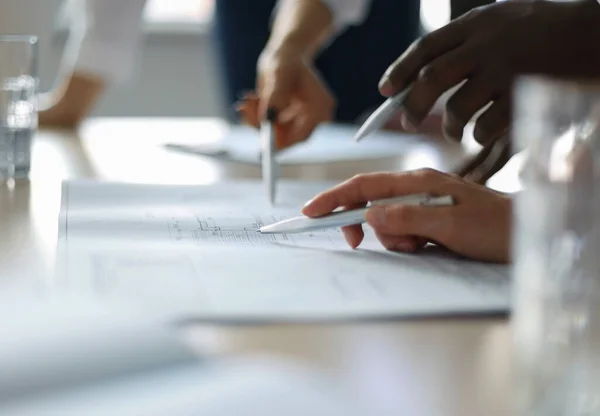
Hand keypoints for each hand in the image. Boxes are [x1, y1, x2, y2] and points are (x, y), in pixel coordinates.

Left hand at [237, 46, 334, 149]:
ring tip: (247, 100)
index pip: (301, 135)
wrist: (284, 55)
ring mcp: (299, 121)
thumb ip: (275, 96)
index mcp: (320, 107)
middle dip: (263, 126)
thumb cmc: (285, 60)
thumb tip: (269, 118)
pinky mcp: (287, 122)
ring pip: (274, 132)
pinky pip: (269, 127)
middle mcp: (313, 117)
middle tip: (244, 110)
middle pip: (286, 136)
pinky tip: (248, 101)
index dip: (281, 143)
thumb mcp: (279, 74)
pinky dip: (256, 116)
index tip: (261, 142)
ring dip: (256, 119)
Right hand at [302, 169, 511, 262]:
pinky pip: (402, 231)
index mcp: (418, 181)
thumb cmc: (494, 227)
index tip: (310, 213)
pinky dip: (405, 243)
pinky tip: (427, 247)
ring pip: (385, 222)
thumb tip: (369, 216)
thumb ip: (408, 218)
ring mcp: (422, 204)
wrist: (524, 234)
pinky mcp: (428, 219)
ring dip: (393, 239)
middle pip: (370, 203)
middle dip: (363, 225)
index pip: (365, 185)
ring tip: (421, 246)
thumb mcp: (451, 225)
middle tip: (358, 244)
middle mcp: (416, 188)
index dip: (334, 198)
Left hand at [378, 0, 599, 145]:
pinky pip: (485, 126)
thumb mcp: (505, 20)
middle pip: (431, 78)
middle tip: (408, 120)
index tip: (384, 91)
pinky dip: (478, 135)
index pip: (426, 47)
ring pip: (457, 108)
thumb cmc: (549, 29)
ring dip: (450, 127)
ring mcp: (505, 70)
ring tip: (455, 131)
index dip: (399, 70)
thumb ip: (469, 41)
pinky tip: (482, 133)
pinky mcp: (523, 97)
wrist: (599, 33)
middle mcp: (487, 43)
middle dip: (413, 104)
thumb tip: (425, 73)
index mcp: (478, 23)